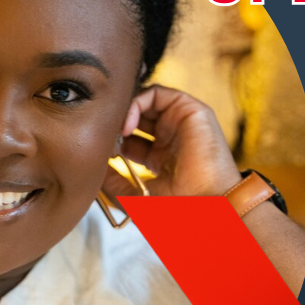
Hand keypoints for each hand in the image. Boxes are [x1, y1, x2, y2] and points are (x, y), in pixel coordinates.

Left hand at [102, 85, 243, 198]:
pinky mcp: (191, 110)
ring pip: (145, 102)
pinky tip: (126, 126)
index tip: (99, 152)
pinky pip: (156, 93)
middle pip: (136, 117)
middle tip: (102, 136)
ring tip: (113, 130)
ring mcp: (181, 123)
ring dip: (124, 111)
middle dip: (116, 124)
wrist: (208, 208)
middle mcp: (172, 138)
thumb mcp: (139, 198)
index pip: (131, 139)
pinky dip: (135, 103)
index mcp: (162, 159)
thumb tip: (96, 171)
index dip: (113, 142)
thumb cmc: (182, 211)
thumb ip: (116, 185)